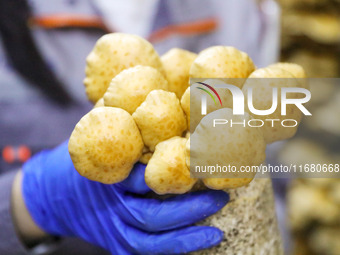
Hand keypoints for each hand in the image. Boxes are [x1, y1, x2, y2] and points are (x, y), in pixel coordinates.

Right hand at [19, 141, 228, 253]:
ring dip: (185, 238)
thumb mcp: (98, 138)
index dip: (176, 173)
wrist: (48, 194)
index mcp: (109, 176)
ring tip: (216, 231)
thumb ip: (125, 127)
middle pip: (153, 214)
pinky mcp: (111, 243)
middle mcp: (110, 206)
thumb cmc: (83, 160)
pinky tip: (194, 244)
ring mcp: (110, 229)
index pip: (146, 177)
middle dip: (189, 209)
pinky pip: (140, 253)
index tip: (204, 165)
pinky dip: (169, 251)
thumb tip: (164, 99)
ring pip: (150, 240)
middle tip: (219, 198)